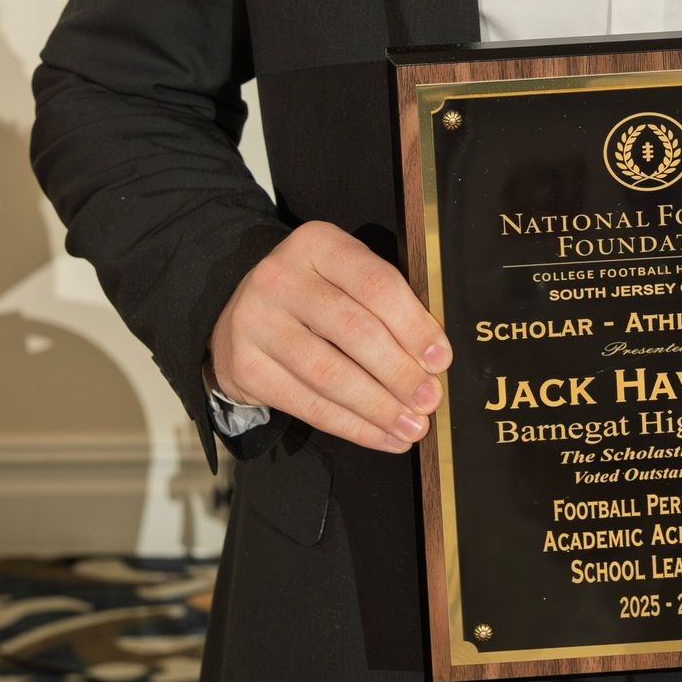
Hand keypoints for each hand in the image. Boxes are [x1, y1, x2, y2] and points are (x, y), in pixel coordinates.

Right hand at [209, 220, 449, 453]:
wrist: (241, 317)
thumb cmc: (313, 297)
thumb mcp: (345, 278)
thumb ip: (385, 304)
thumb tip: (432, 358)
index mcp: (317, 244)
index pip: (375, 283)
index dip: (414, 326)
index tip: (440, 360)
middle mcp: (281, 277)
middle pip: (354, 331)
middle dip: (400, 373)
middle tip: (430, 400)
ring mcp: (257, 322)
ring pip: (330, 374)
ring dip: (379, 407)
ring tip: (412, 427)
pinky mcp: (245, 367)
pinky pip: (307, 405)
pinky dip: (352, 427)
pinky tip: (381, 436)